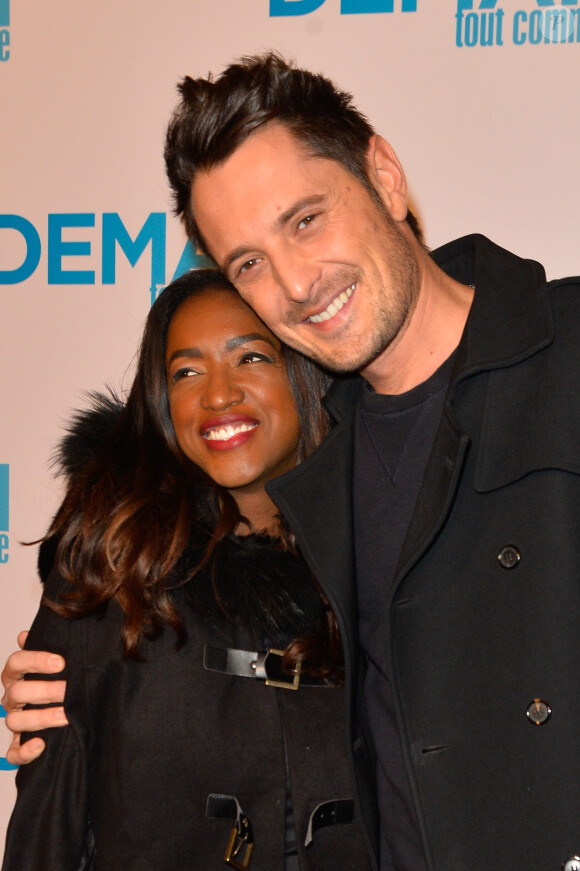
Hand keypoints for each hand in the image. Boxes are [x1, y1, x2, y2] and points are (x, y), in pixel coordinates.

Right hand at [1, 631, 67, 764]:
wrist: (65, 710)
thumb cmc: (57, 680)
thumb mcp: (55, 662)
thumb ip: (46, 647)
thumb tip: (25, 635)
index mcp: (17, 675)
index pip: (15, 663)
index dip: (35, 660)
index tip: (60, 662)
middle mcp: (12, 697)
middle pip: (17, 692)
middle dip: (45, 690)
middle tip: (68, 690)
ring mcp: (15, 721)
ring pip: (14, 721)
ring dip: (40, 718)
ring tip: (65, 716)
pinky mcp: (18, 745)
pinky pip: (13, 753)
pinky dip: (24, 751)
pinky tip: (41, 744)